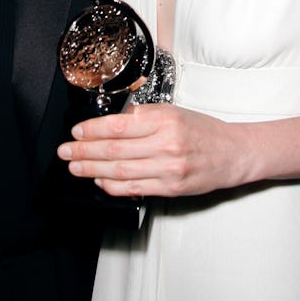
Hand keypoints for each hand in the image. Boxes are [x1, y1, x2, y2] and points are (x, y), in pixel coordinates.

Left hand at [58, 102, 238, 198]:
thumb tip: (111, 123)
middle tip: (66, 152)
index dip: (92, 130)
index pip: (119, 126)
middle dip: (84, 151)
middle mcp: (166, 144)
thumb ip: (144, 117)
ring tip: (75, 167)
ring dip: (92, 169)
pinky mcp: (171, 187)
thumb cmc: (204, 131)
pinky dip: (112, 185)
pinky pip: (134, 188)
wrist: (233, 153)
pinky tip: (99, 180)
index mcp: (166, 120)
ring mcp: (168, 168)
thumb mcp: (174, 112)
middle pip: (115, 149)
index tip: (77, 132)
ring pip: (120, 170)